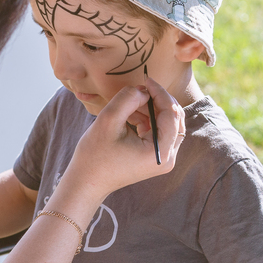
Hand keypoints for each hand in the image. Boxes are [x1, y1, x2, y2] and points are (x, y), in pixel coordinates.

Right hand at [62, 78, 184, 199]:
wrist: (87, 182)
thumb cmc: (95, 156)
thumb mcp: (108, 120)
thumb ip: (128, 99)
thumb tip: (143, 90)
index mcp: (160, 152)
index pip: (172, 114)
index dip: (160, 93)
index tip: (145, 80)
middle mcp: (168, 158)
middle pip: (175, 118)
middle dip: (158, 101)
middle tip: (138, 91)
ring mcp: (163, 159)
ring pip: (168, 123)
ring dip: (151, 109)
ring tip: (128, 107)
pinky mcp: (156, 157)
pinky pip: (160, 131)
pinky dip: (148, 119)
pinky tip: (129, 117)